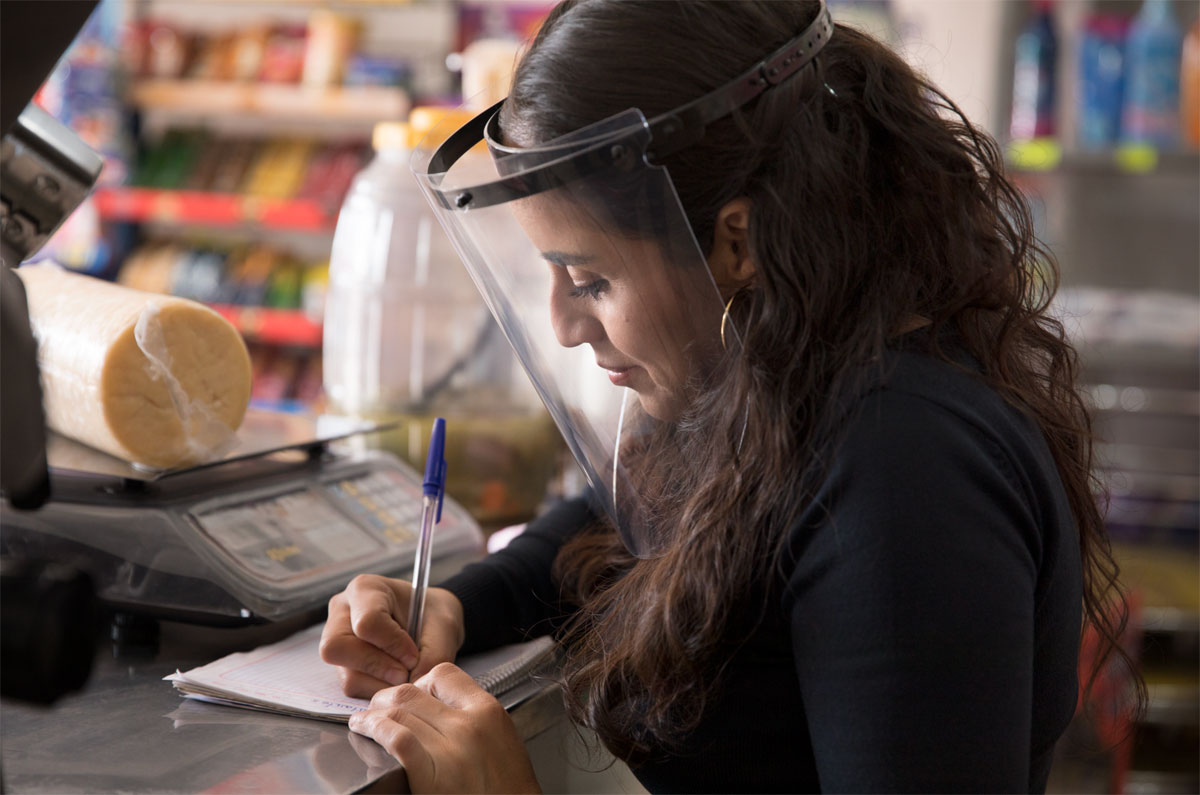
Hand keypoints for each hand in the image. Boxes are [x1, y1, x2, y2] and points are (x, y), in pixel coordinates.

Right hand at [320, 574, 465, 697]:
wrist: (432, 624)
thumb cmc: (434, 617)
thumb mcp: (444, 628)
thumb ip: (433, 655)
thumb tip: (413, 683)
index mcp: (366, 589)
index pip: (366, 622)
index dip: (392, 645)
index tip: (414, 654)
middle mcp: (342, 612)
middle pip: (337, 648)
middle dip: (376, 666)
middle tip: (405, 672)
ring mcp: (337, 640)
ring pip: (345, 674)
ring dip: (380, 682)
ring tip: (405, 674)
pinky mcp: (341, 665)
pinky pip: (351, 688)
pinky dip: (377, 690)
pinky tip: (395, 678)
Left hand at [349, 663, 540, 793]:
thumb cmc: (509, 788)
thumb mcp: (501, 738)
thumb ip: (473, 716)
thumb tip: (438, 705)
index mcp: (488, 712)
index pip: (443, 674)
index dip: (419, 682)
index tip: (411, 695)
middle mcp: (469, 725)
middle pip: (413, 691)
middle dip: (388, 697)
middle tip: (379, 707)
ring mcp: (449, 750)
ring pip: (398, 711)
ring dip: (373, 713)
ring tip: (363, 719)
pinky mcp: (430, 776)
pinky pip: (396, 738)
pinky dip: (375, 730)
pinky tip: (364, 731)